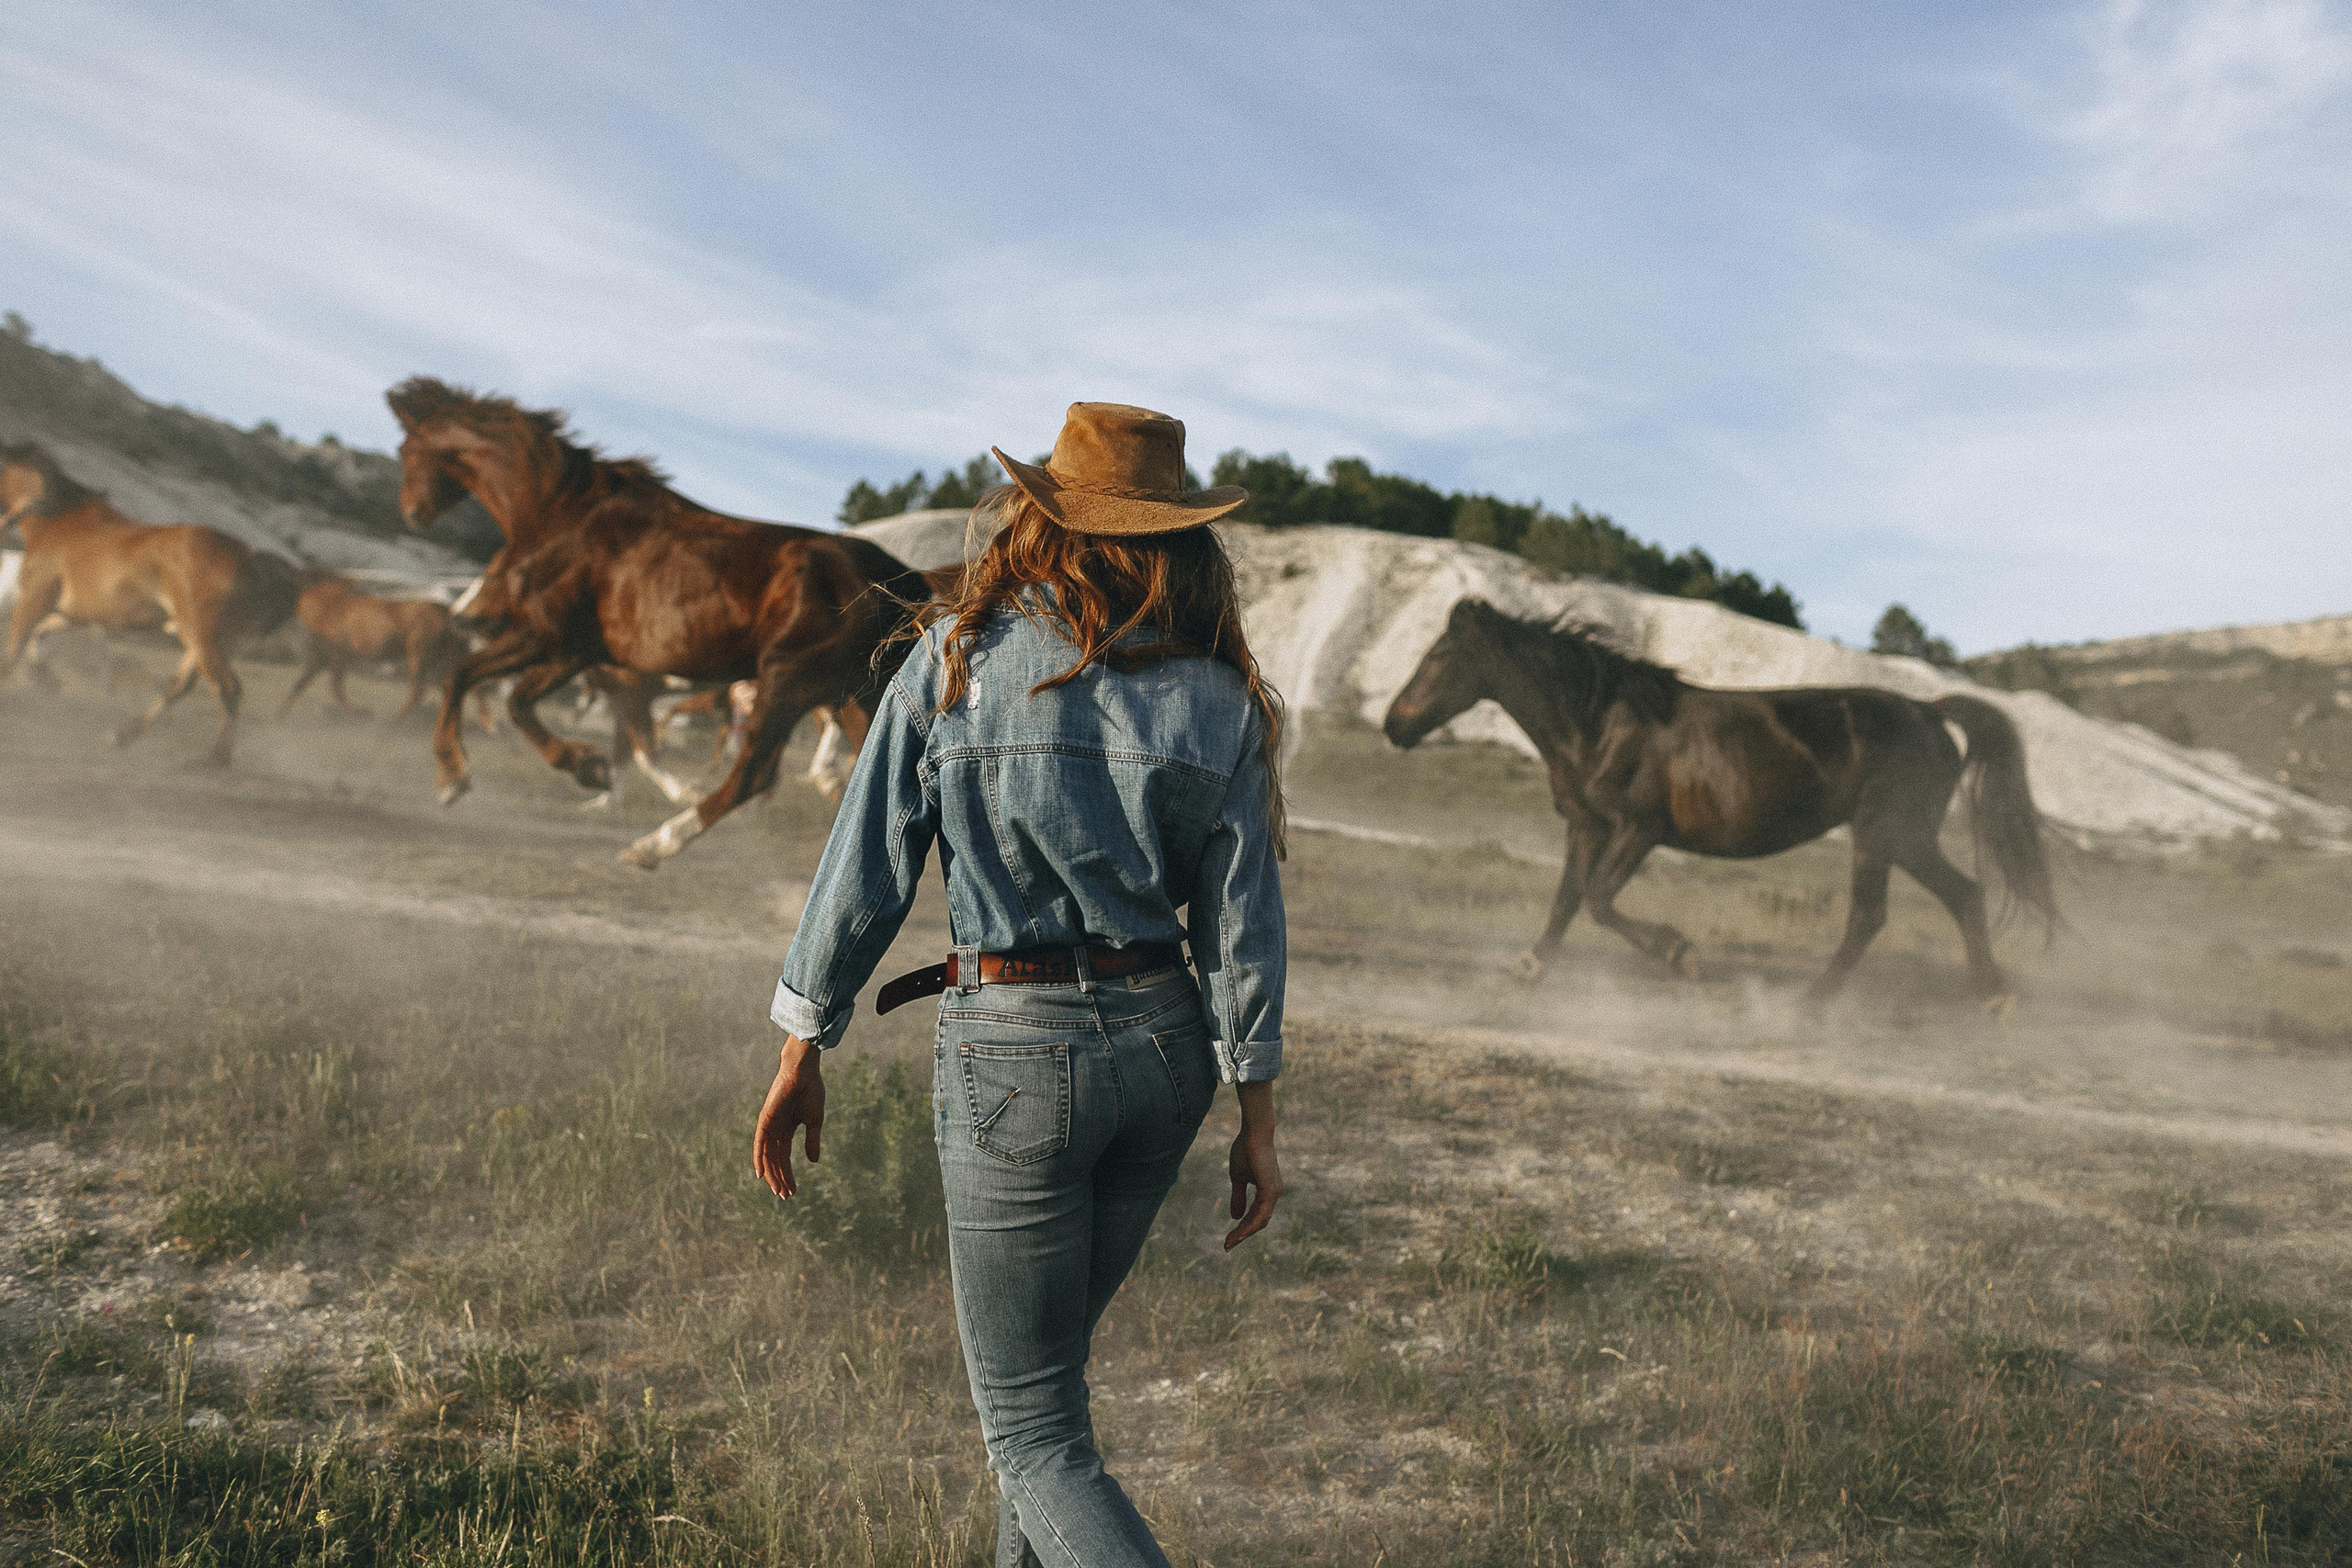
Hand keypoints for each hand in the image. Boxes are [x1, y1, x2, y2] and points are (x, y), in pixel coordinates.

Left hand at [753, 1035, 823, 1198]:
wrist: (804, 1072)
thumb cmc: (811, 1091)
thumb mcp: (815, 1121)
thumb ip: (812, 1141)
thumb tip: (813, 1162)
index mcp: (787, 1129)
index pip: (784, 1158)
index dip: (788, 1175)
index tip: (793, 1191)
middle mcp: (775, 1130)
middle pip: (775, 1160)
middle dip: (780, 1179)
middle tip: (785, 1196)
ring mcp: (769, 1125)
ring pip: (767, 1156)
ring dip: (772, 1174)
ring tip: (779, 1191)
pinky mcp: (765, 1119)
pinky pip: (759, 1143)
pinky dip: (758, 1158)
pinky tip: (760, 1174)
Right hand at [1224, 1081, 1281, 1250]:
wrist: (1253, 1133)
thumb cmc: (1246, 1151)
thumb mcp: (1238, 1178)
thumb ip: (1238, 1197)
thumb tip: (1235, 1217)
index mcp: (1268, 1192)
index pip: (1256, 1217)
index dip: (1243, 1229)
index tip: (1229, 1239)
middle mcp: (1274, 1194)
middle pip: (1259, 1223)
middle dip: (1243, 1235)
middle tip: (1227, 1245)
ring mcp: (1274, 1192)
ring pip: (1260, 1221)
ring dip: (1244, 1233)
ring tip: (1230, 1243)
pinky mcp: (1270, 1189)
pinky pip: (1260, 1214)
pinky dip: (1249, 1224)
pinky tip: (1239, 1233)